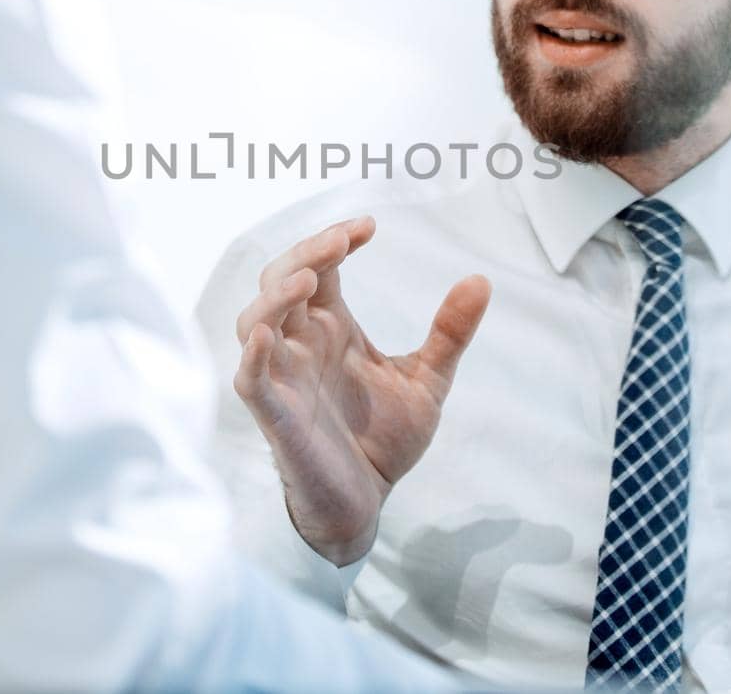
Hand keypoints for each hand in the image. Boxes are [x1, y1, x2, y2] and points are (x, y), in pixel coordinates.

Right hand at [233, 216, 490, 565]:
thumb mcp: (427, 381)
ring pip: (253, 320)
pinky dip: (251, 355)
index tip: (369, 226)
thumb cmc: (383, 441)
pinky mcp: (275, 414)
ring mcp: (283, 376)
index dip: (335, 240)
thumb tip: (481, 280)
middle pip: (280, 279)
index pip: (318, 266)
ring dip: (275, 296)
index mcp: (329, 327)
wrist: (368, 504)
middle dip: (304, 253)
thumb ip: (449, 333)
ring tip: (309, 281)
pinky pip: (249, 379)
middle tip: (342, 240)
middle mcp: (300, 343)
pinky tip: (266, 337)